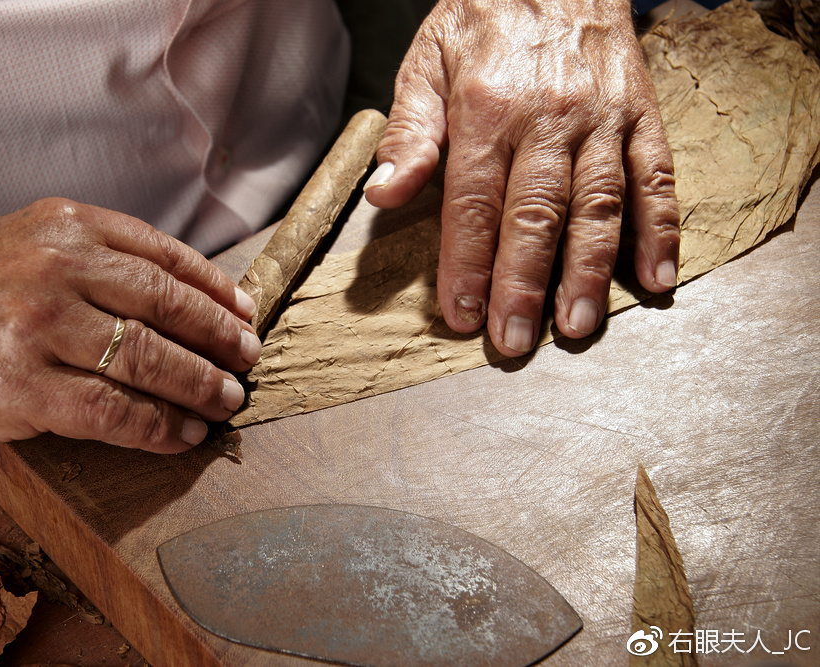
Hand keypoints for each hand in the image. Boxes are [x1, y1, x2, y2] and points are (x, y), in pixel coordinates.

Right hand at [0, 198, 259, 452]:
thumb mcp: (23, 244)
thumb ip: (92, 259)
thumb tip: (172, 296)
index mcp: (65, 228)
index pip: (163, 256)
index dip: (214, 289)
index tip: (243, 312)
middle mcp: (58, 268)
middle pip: (167, 306)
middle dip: (219, 338)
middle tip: (247, 360)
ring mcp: (40, 327)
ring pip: (149, 360)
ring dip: (200, 386)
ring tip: (226, 401)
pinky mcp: (22, 387)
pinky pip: (114, 411)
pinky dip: (158, 427)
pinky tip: (180, 435)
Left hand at [364, 0, 680, 354]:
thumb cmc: (482, 21)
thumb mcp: (425, 62)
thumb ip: (409, 133)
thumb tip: (384, 194)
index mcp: (486, 110)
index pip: (472, 203)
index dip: (467, 264)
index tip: (461, 315)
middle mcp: (548, 118)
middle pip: (535, 214)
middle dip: (523, 284)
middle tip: (514, 340)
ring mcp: (601, 118)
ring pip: (597, 205)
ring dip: (588, 271)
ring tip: (577, 326)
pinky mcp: (641, 115)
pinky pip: (656, 177)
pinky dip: (660, 230)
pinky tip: (656, 280)